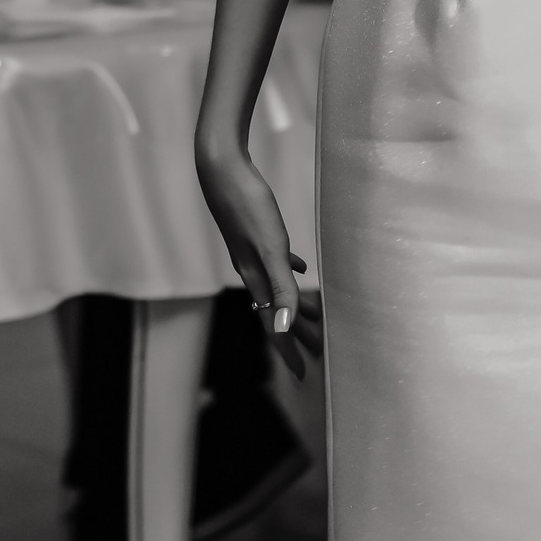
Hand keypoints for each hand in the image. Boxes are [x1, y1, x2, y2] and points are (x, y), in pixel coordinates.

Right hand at [195, 137, 321, 381]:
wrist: (220, 167)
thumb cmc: (246, 204)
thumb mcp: (270, 247)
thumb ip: (280, 287)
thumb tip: (283, 327)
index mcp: (255, 277)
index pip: (272, 325)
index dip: (288, 350)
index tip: (302, 374)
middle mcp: (250, 269)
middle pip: (275, 310)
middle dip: (296, 333)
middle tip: (319, 350)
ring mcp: (250, 250)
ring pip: (275, 287)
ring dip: (294, 304)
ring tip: (315, 314)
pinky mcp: (253, 231)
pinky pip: (275, 261)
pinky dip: (288, 272)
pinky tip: (299, 266)